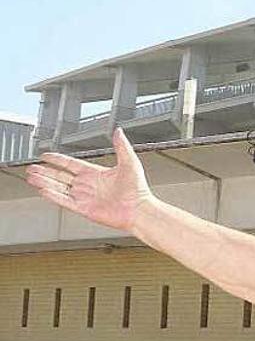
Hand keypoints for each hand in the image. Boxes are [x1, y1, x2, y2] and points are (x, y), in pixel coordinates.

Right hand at [24, 127, 152, 231]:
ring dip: (45, 182)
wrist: (138, 209)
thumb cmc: (137, 188)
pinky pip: (63, 200)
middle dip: (45, 172)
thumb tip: (118, 131)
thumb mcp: (129, 162)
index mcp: (95, 173)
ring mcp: (84, 197)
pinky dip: (52, 195)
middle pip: (60, 176)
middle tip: (32, 167)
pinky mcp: (83, 208)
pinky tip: (42, 190)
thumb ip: (121, 146)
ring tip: (31, 177)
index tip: (46, 156)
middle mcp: (87, 185)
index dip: (58, 160)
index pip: (71, 164)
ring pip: (59, 188)